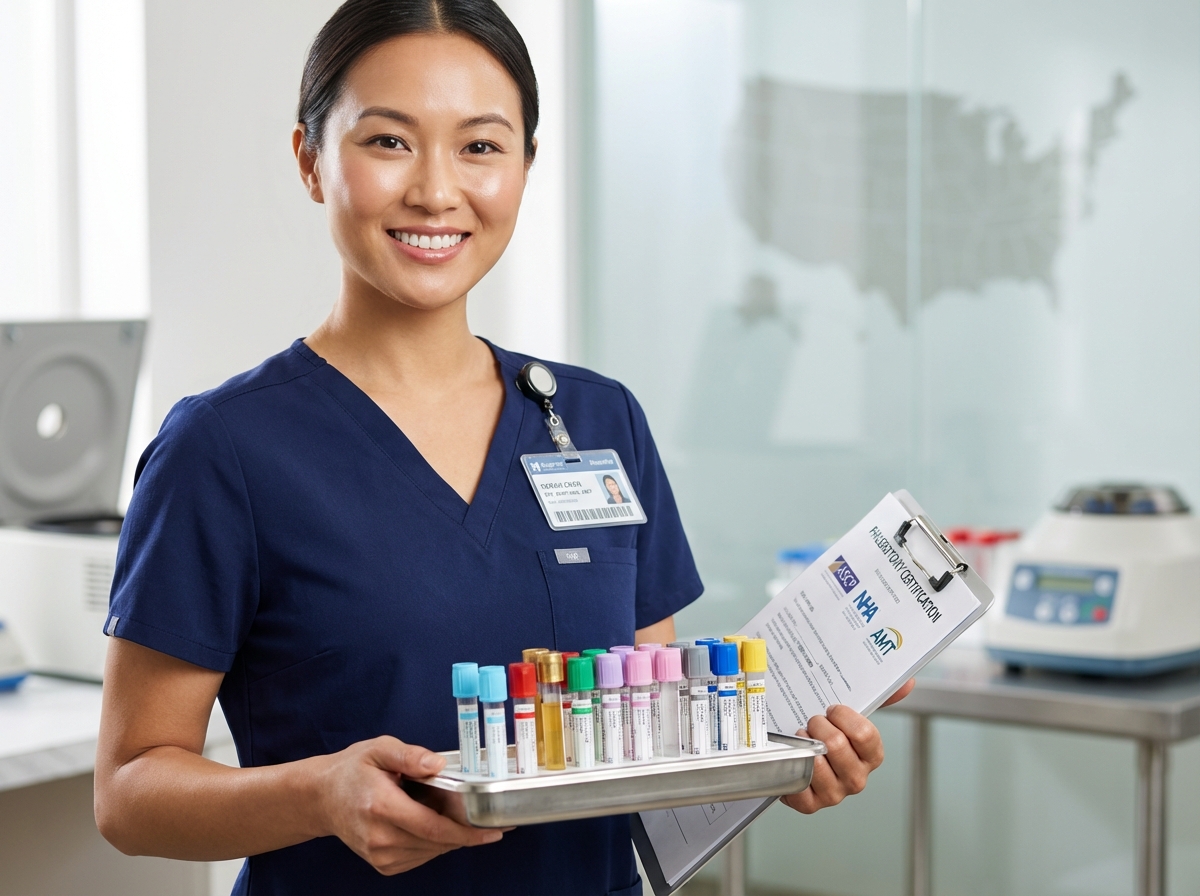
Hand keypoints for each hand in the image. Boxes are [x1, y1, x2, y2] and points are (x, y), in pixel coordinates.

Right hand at [315, 736, 501, 874]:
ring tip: (445, 810)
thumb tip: (438, 764)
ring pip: (432, 851)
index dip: (467, 832)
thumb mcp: (379, 749)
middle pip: (437, 842)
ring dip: (449, 835)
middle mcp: (380, 837)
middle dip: (464, 830)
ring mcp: (380, 855)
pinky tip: (428, 822)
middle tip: (480, 812)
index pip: (433, 828)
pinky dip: (434, 842)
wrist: (322, 798)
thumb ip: (410, 755)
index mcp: (381, 807)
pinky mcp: (383, 864)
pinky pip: (422, 856)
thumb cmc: (352, 771)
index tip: (493, 831)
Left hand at [781, 678, 913, 813]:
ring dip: (804, 744)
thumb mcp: (850, 716)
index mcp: (871, 757)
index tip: (831, 709)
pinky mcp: (810, 804)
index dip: (843, 717)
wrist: (797, 758)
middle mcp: (856, 778)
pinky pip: (800, 784)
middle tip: (812, 722)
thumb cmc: (827, 737)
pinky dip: (793, 767)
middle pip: (837, 745)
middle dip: (819, 726)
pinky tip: (793, 757)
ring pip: (817, 762)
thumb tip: (907, 682)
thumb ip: (880, 699)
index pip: (866, 735)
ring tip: (801, 738)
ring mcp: (834, 794)